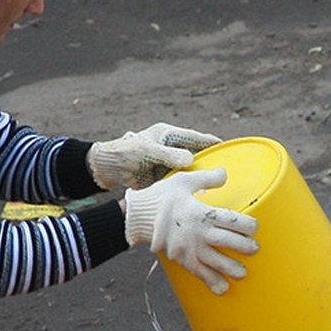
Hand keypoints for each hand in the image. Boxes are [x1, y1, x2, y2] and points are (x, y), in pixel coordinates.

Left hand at [87, 123, 220, 190]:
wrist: (104, 170)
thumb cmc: (122, 154)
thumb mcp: (146, 151)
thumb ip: (168, 155)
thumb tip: (191, 159)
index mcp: (167, 135)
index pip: (194, 137)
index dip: (210, 142)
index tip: (225, 146)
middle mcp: (170, 149)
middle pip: (195, 154)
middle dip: (208, 160)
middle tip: (226, 169)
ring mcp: (167, 164)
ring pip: (189, 170)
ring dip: (199, 176)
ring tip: (217, 184)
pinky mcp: (162, 178)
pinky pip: (179, 182)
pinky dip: (188, 187)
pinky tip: (199, 195)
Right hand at [123, 168, 258, 293]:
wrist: (137, 216)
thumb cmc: (162, 197)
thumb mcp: (183, 181)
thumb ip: (207, 179)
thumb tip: (225, 173)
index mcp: (201, 212)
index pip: (231, 220)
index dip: (247, 225)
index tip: (254, 227)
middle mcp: (198, 232)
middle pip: (227, 241)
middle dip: (244, 246)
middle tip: (254, 249)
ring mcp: (190, 248)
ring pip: (216, 261)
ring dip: (231, 268)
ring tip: (243, 273)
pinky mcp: (181, 259)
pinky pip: (199, 273)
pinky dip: (211, 281)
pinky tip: (223, 289)